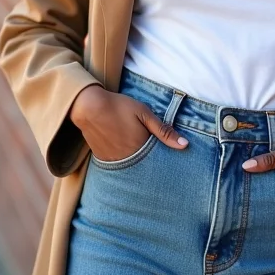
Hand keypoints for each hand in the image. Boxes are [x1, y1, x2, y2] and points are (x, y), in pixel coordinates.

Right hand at [69, 85, 187, 161]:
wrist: (89, 107)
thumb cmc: (120, 107)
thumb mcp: (144, 113)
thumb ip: (164, 130)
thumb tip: (185, 145)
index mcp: (141, 149)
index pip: (158, 161)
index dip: (163, 158)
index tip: (169, 157)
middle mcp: (129, 159)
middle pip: (145, 167)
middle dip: (151, 164)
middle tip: (153, 156)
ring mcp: (115, 162)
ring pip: (132, 167)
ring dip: (138, 163)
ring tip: (139, 154)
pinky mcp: (103, 160)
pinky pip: (119, 165)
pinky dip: (124, 161)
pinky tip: (125, 151)